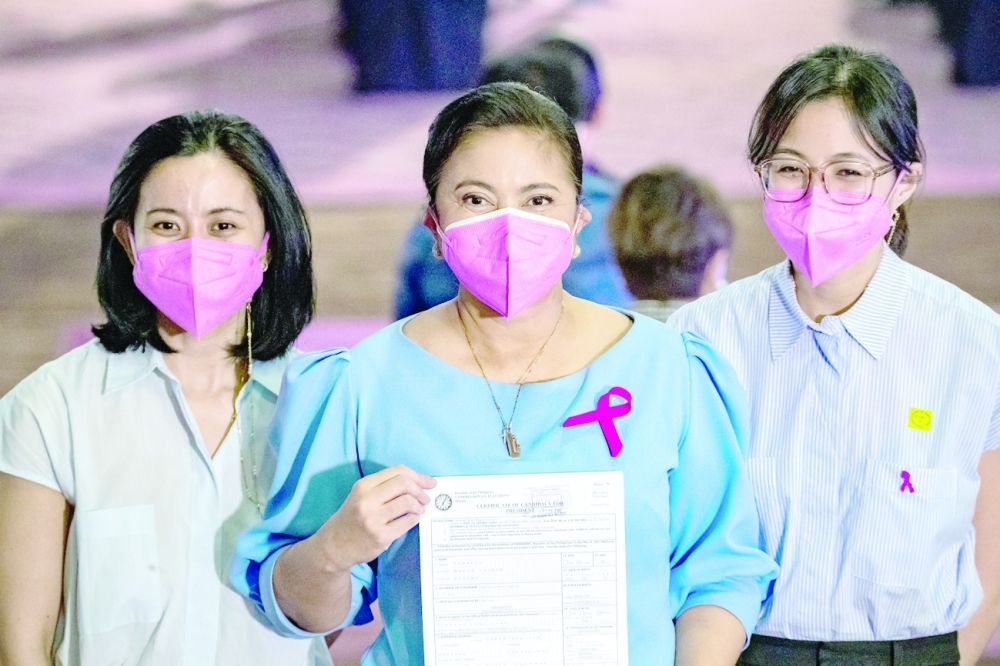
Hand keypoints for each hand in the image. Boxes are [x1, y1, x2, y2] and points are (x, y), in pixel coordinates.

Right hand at [316, 465, 435, 570]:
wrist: (335, 545)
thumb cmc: (353, 516)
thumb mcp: (361, 495)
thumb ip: (385, 486)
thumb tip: (420, 482)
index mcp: (363, 485)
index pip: (398, 471)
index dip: (418, 476)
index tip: (429, 482)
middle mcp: (367, 500)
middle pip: (405, 484)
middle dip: (421, 490)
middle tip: (426, 498)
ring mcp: (373, 519)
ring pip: (408, 502)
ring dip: (420, 505)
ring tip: (420, 509)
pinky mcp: (381, 536)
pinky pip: (408, 522)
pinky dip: (415, 518)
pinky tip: (413, 519)